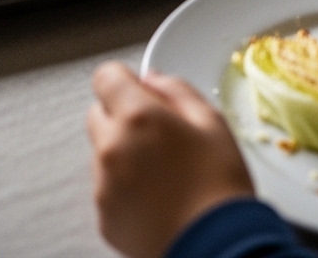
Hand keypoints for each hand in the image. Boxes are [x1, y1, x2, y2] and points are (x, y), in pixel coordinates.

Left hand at [88, 62, 253, 257]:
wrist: (218, 248)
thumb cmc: (219, 187)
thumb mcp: (212, 122)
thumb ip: (176, 89)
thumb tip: (153, 80)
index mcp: (138, 116)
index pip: (106, 76)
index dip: (125, 82)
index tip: (141, 92)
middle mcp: (113, 148)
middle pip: (99, 114)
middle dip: (122, 117)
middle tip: (158, 134)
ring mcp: (104, 186)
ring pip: (102, 152)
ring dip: (122, 152)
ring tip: (162, 172)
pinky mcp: (105, 217)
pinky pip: (106, 187)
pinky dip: (123, 186)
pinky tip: (155, 196)